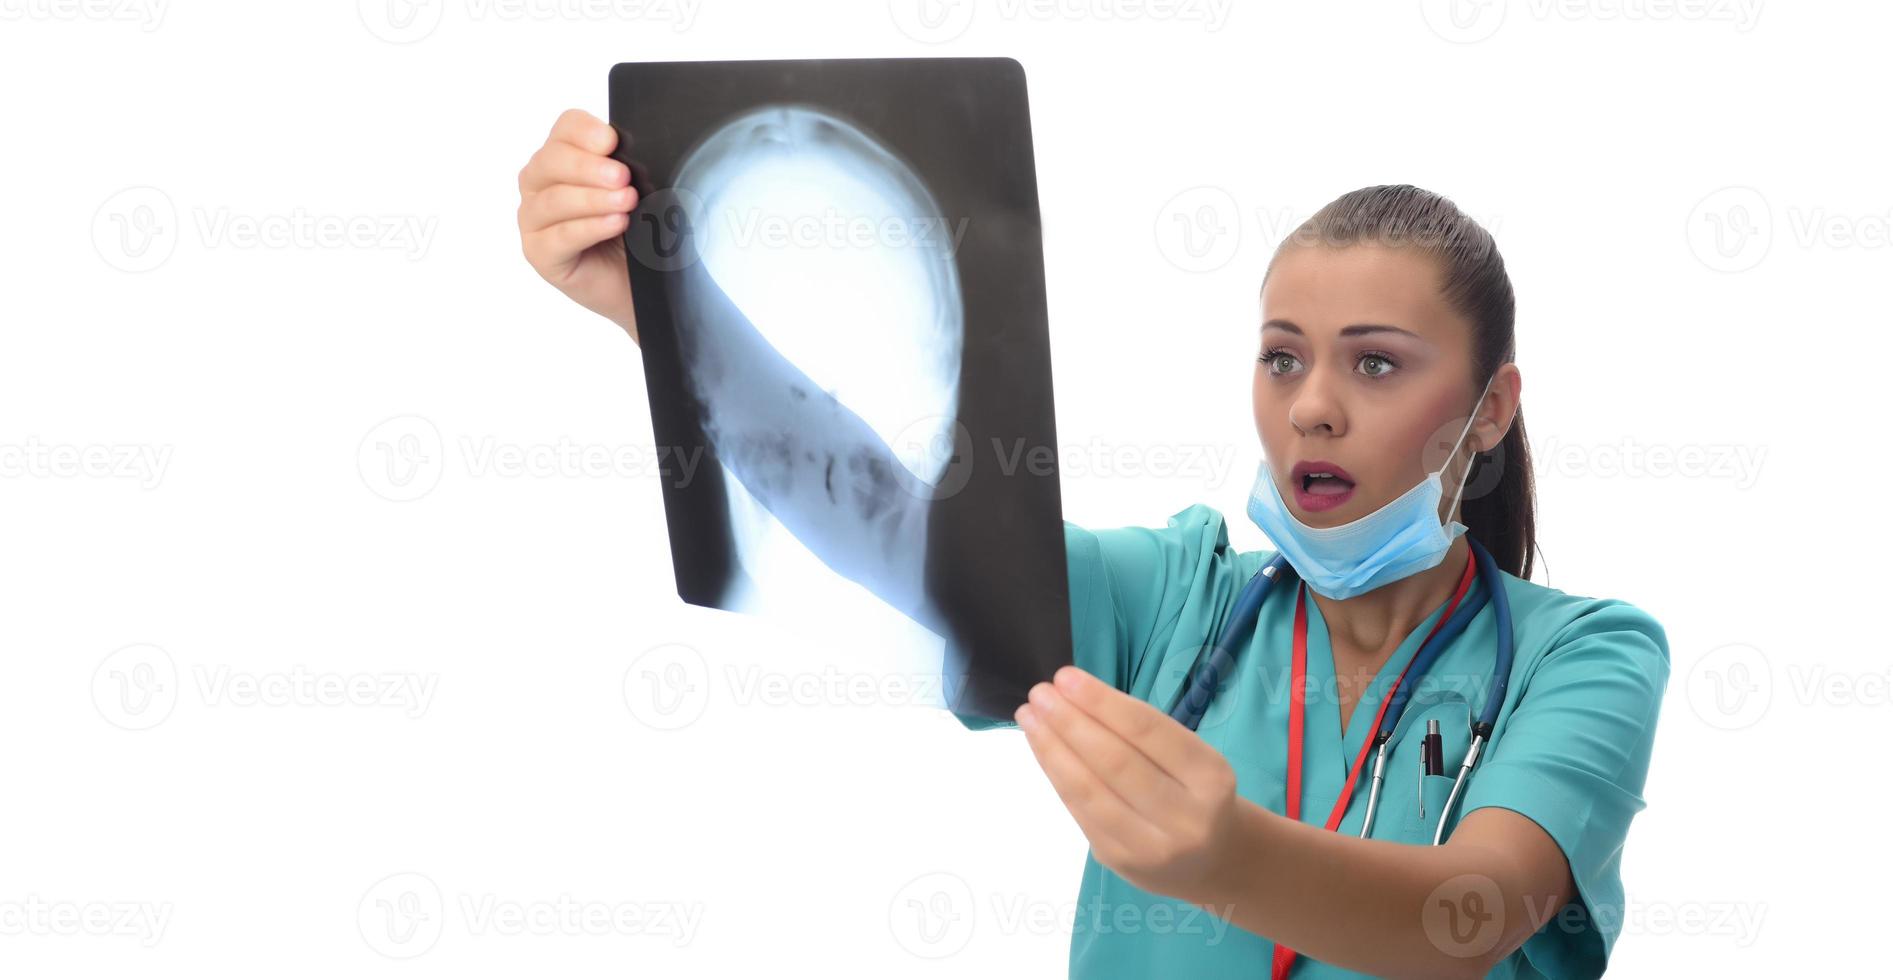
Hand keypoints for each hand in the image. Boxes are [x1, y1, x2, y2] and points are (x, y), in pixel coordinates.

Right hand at [517, 108, 640, 343]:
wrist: (642, 283)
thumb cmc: (637, 230)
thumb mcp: (637, 190)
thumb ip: (626, 167)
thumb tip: (631, 154)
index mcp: (562, 156)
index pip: (565, 128)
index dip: (585, 131)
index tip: (613, 142)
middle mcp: (539, 183)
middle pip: (551, 160)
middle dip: (588, 167)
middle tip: (622, 177)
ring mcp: (534, 219)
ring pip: (553, 200)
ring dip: (592, 199)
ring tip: (627, 202)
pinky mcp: (540, 254)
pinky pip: (559, 236)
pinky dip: (589, 228)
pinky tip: (615, 223)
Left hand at [1015, 666, 1245, 904]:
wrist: (1212, 862)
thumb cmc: (1195, 792)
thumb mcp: (1192, 758)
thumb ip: (1144, 733)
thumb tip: (1076, 695)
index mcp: (1210, 778)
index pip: (1148, 731)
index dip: (1102, 702)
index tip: (1066, 677)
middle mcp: (1185, 817)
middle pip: (1115, 761)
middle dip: (1070, 722)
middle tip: (1040, 693)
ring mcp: (1151, 846)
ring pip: (1090, 790)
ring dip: (1052, 748)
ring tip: (1029, 717)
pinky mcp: (1119, 861)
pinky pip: (1079, 811)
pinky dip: (1056, 775)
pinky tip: (1042, 749)